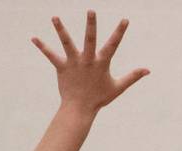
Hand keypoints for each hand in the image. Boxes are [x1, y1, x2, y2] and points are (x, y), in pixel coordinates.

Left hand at [32, 11, 148, 114]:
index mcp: (102, 63)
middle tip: (91, 10)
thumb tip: (148, 70)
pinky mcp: (62, 68)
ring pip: (67, 44)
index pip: (113, 45)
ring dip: (61, 30)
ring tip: (55, 17)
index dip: (119, 32)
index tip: (125, 20)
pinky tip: (33, 38)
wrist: (80, 108)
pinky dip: (42, 47)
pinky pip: (51, 56)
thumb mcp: (118, 87)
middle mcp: (88, 61)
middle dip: (91, 25)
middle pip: (90, 39)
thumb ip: (132, 77)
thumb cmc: (100, 97)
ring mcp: (74, 63)